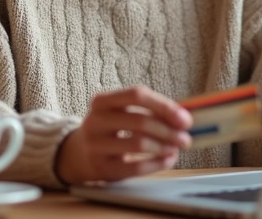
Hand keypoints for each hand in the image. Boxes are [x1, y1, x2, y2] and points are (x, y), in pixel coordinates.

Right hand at [56, 85, 192, 184]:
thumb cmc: (108, 130)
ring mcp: (95, 145)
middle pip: (140, 121)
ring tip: (176, 149)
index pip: (136, 95)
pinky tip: (167, 160)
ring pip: (138, 144)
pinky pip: (135, 167)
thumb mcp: (119, 113)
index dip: (164, 106)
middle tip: (185, 139)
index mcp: (102, 101)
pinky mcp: (101, 168)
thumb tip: (184, 117)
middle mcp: (95, 121)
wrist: (76, 154)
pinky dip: (157, 164)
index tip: (185, 119)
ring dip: (164, 147)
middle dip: (168, 130)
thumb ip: (148, 111)